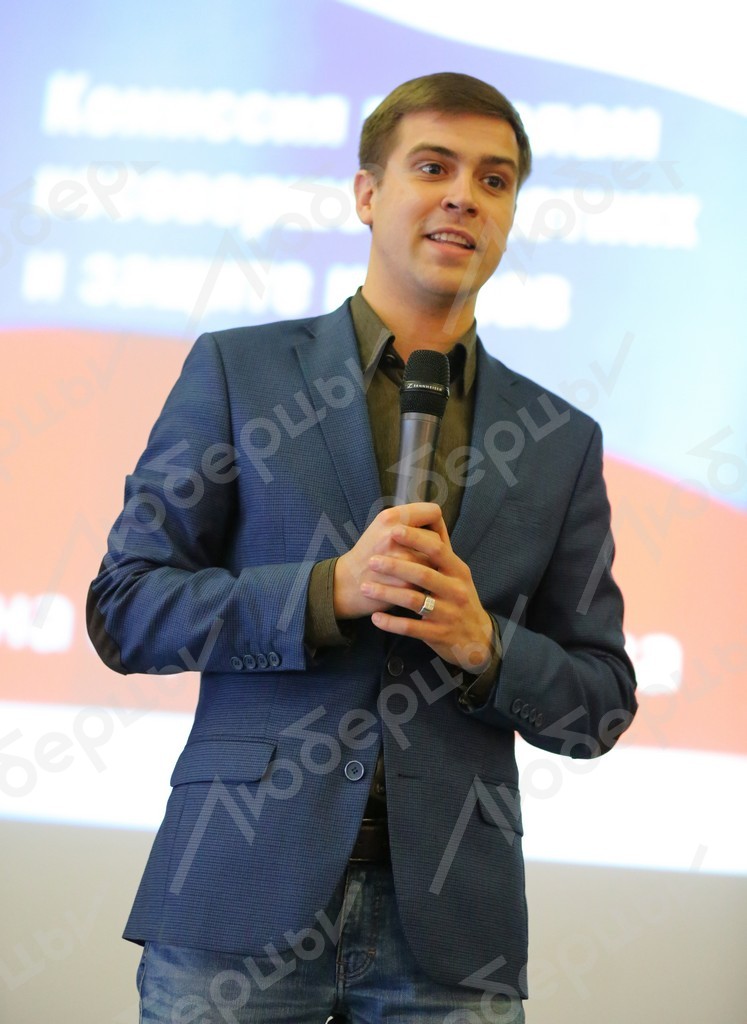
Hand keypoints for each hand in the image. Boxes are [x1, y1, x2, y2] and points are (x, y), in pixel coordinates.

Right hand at [333, 502, 442, 619]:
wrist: (346, 584)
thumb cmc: (369, 555)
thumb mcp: (382, 528)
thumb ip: (408, 522)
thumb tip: (439, 524)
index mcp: (390, 517)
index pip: (433, 512)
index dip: (437, 525)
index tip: (430, 536)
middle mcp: (394, 534)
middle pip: (435, 539)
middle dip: (435, 551)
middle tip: (427, 559)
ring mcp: (400, 559)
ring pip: (435, 561)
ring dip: (431, 569)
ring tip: (418, 572)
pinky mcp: (404, 582)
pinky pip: (428, 580)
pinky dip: (424, 583)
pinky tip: (413, 584)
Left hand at [356, 506, 494, 671]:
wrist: (476, 637)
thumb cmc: (460, 597)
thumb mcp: (458, 573)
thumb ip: (442, 547)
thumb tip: (432, 515)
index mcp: (458, 571)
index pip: (437, 550)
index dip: (416, 539)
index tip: (393, 530)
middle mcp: (455, 591)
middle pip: (423, 574)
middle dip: (395, 566)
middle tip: (371, 560)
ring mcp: (447, 614)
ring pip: (414, 602)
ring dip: (388, 594)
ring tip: (365, 587)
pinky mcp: (438, 634)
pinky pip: (411, 628)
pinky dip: (392, 623)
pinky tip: (375, 617)